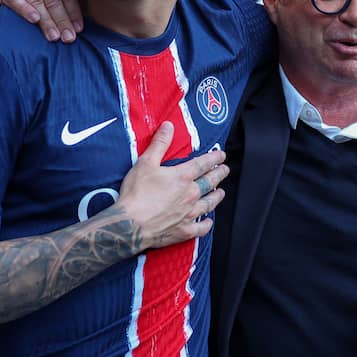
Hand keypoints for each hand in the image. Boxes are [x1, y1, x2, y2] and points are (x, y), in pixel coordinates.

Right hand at [115, 122, 227, 249]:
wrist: (130, 225)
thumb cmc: (136, 194)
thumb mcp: (145, 163)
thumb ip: (160, 144)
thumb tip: (169, 126)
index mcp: (182, 177)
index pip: (204, 164)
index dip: (214, 158)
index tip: (222, 155)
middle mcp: (190, 194)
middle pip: (210, 182)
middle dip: (219, 174)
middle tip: (225, 170)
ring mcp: (189, 214)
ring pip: (209, 204)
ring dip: (216, 197)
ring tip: (221, 192)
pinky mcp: (184, 230)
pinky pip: (201, 228)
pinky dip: (207, 224)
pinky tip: (209, 222)